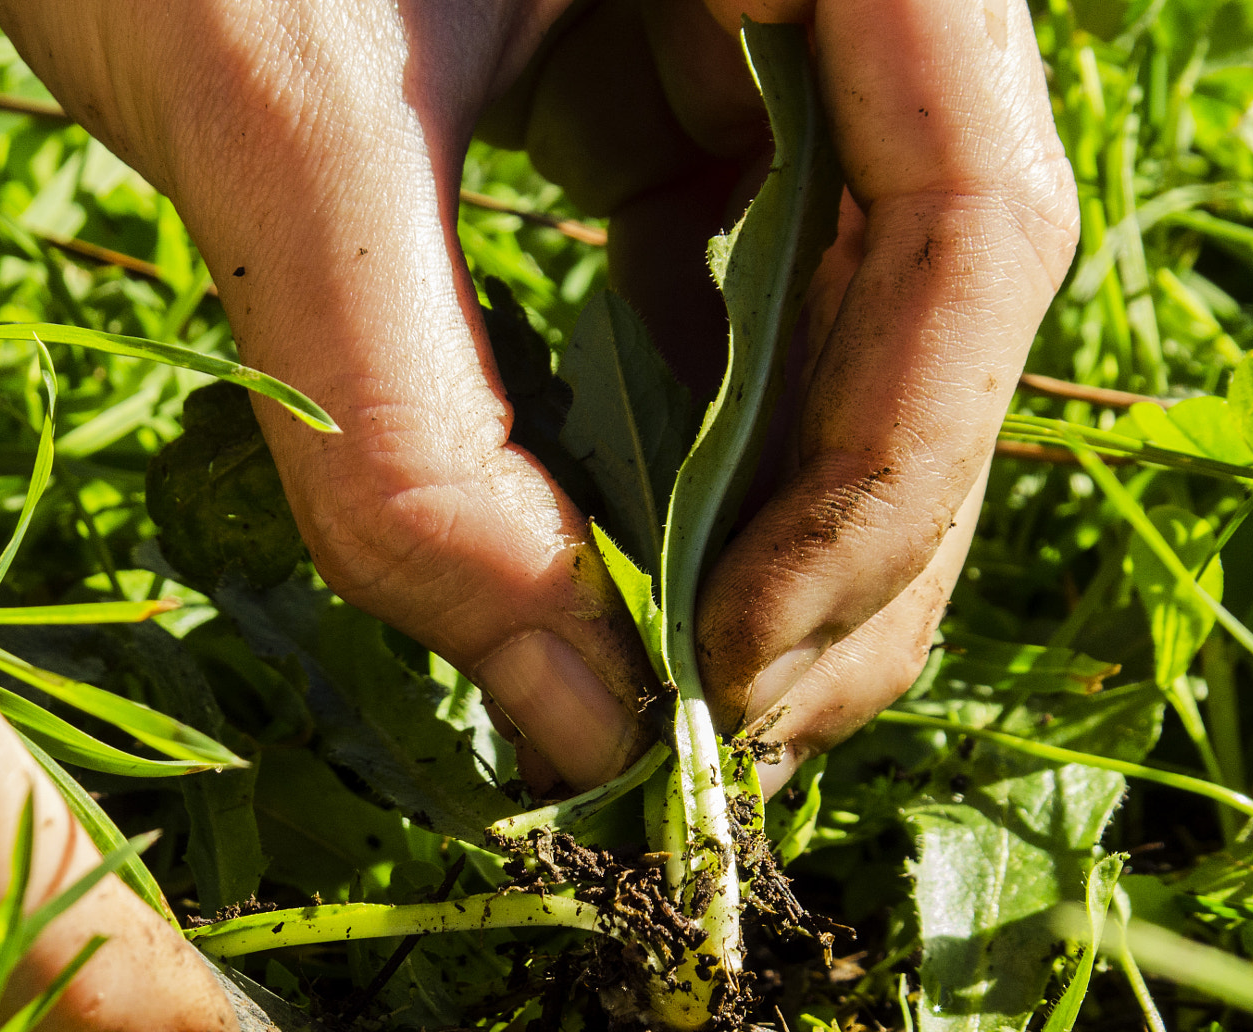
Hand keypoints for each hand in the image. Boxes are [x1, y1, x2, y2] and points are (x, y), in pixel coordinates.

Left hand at [0, 0, 1076, 791]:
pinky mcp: (654, 45)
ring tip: (678, 674)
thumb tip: (573, 729)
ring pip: (837, 293)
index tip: (736, 673)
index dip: (888, 478)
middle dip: (838, 535)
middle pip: (929, 287)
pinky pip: (721, 256)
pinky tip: (608, 528)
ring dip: (766, 496)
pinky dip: (675, 410)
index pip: (972, 222)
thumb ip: (413, 439)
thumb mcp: (280, 121)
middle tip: (731, 740)